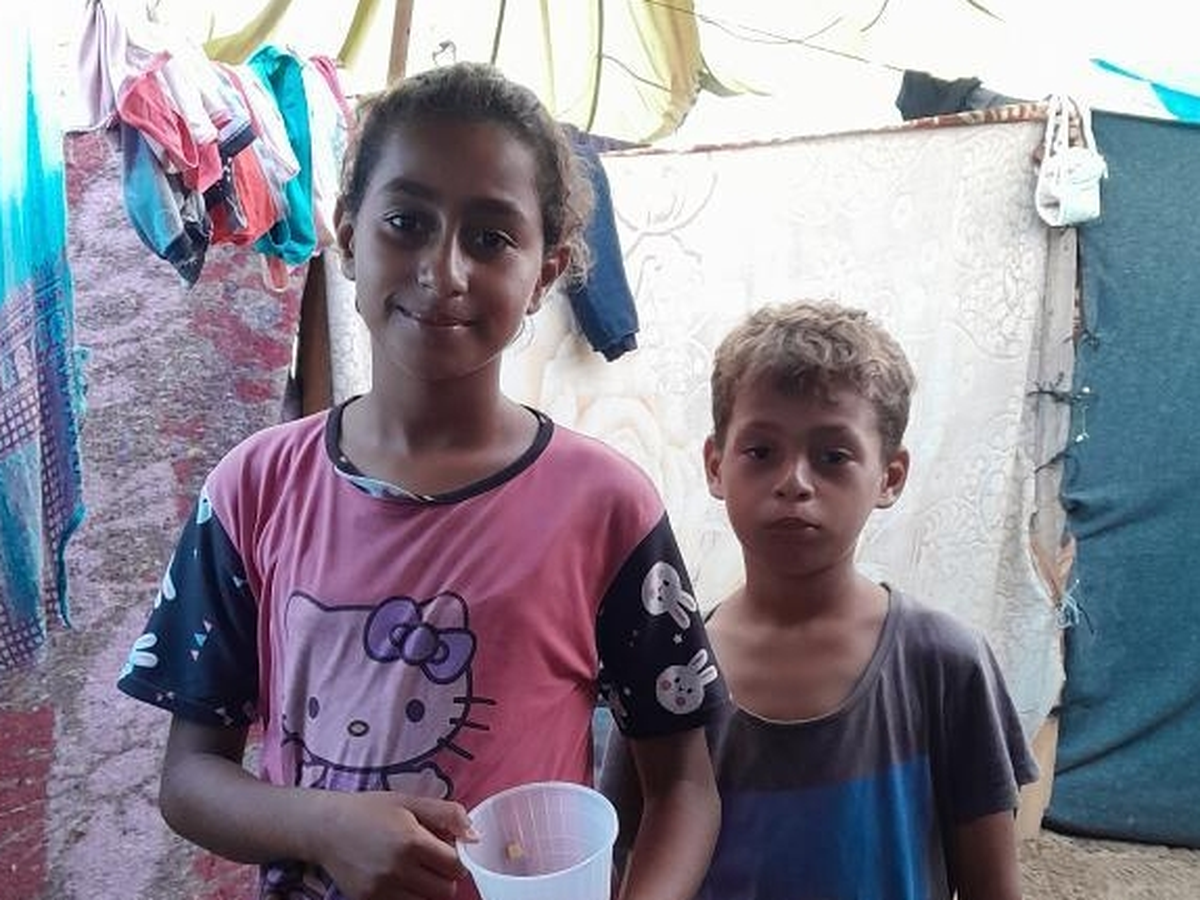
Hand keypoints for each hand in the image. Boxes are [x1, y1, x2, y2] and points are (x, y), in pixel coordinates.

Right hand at [315, 792, 477, 899]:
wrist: (325, 827)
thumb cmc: (371, 810)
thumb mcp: (409, 801)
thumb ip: (447, 814)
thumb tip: (475, 836)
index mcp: (411, 841)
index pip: (455, 865)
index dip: (457, 857)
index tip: (446, 849)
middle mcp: (397, 870)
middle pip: (445, 891)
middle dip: (445, 877)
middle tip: (433, 862)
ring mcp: (381, 890)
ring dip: (428, 889)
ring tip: (415, 870)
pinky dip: (408, 897)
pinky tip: (399, 879)